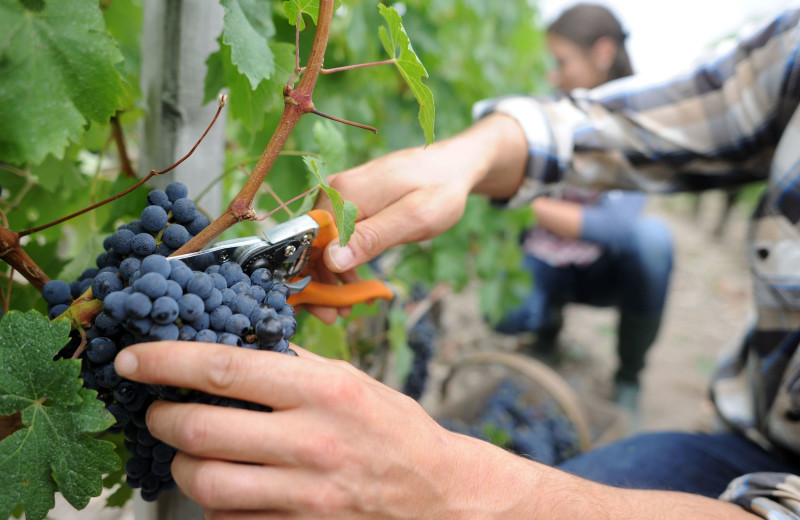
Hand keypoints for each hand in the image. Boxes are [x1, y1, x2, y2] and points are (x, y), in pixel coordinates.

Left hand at [114, 341, 529, 518]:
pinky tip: (226, 484)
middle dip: (162, 417)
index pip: (227, 368)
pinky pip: (229, 519)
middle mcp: (312, 441)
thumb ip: (295, 364)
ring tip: (189, 450)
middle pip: (202, 430)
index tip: (134, 359)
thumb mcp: (352, 381)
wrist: (437, 495)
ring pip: (206, 482)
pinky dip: (214, 502)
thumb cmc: (394, 430)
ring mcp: (305, 494)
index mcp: (325, 390)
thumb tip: (233, 344)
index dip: (168, 361)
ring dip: (182, 464)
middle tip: (159, 410)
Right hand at [308, 114, 528, 322]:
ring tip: (348, 305)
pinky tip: (355, 282)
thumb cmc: (440, 190)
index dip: (311, 279)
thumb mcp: (413, 218)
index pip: (309, 242)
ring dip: (330, 276)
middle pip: (311, 244)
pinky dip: (343, 261)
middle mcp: (335, 191)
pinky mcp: (351, 201)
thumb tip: (332, 259)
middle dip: (319, 283)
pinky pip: (337, 235)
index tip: (327, 309)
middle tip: (335, 316)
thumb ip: (372, 238)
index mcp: (344, 194)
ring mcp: (341, 195)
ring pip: (323, 243)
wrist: (454, 165)